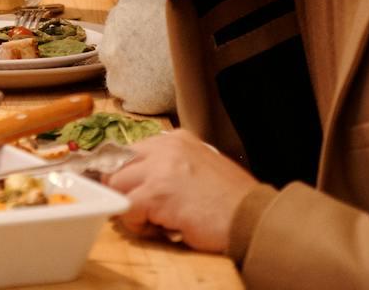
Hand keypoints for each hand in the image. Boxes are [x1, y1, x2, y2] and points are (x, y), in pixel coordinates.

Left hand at [103, 129, 259, 253]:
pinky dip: (137, 224)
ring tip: (153, 220)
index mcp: (176, 139)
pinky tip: (159, 229)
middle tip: (141, 209)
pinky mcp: (156, 195)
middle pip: (117, 165)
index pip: (131, 150)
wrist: (252, 218)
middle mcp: (165, 148)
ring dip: (130, 207)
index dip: (127, 174)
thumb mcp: (201, 165)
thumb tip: (143, 177)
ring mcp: (159, 170)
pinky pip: (127, 209)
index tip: (132, 189)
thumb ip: (172, 164)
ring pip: (116, 185)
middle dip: (124, 189)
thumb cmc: (230, 200)